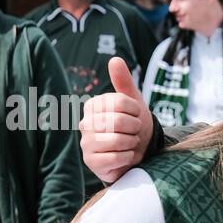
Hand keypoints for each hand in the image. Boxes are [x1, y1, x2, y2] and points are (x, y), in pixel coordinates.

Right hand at [78, 56, 149, 183]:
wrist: (138, 153)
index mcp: (93, 106)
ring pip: (117, 140)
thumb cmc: (134, 126)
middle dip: (135, 127)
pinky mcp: (91, 162)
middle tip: (135, 131)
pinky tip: (127, 155)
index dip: (135, 110)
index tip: (136, 115)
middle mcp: (85, 123)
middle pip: (117, 121)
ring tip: (130, 143)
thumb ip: (124, 82)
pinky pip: (116, 157)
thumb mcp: (133, 102)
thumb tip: (115, 60)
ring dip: (132, 143)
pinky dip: (128, 157)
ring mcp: (86, 143)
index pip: (118, 102)